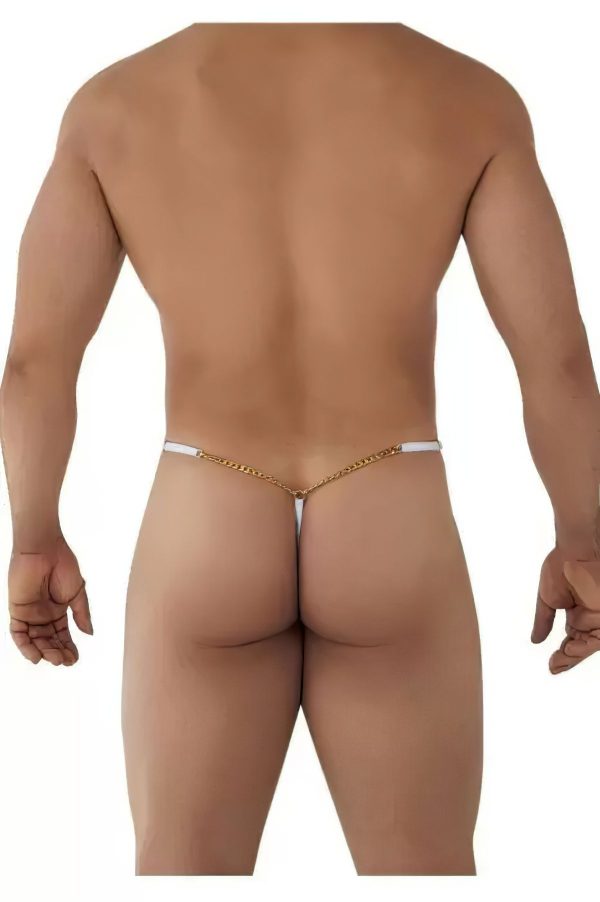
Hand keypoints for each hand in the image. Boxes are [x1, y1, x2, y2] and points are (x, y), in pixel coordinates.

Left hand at [8, 536, 91, 665]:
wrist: (45, 549)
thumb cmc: (63, 565)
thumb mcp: (77, 593)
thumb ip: (81, 614)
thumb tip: (89, 634)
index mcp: (58, 611)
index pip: (62, 636)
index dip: (69, 648)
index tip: (75, 658)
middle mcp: (43, 615)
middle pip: (49, 641)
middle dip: (58, 652)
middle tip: (66, 661)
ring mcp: (29, 614)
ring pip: (34, 641)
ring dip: (44, 652)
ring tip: (55, 659)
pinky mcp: (17, 610)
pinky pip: (18, 633)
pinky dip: (25, 646)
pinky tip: (36, 656)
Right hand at [531, 547, 599, 673]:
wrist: (575, 548)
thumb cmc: (561, 565)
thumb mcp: (548, 599)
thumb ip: (544, 621)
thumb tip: (535, 640)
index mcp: (576, 615)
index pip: (571, 642)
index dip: (563, 655)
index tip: (552, 665)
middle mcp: (589, 618)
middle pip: (582, 646)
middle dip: (569, 658)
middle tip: (555, 665)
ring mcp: (598, 616)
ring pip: (591, 644)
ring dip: (577, 654)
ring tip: (561, 658)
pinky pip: (599, 636)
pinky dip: (587, 644)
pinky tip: (571, 649)